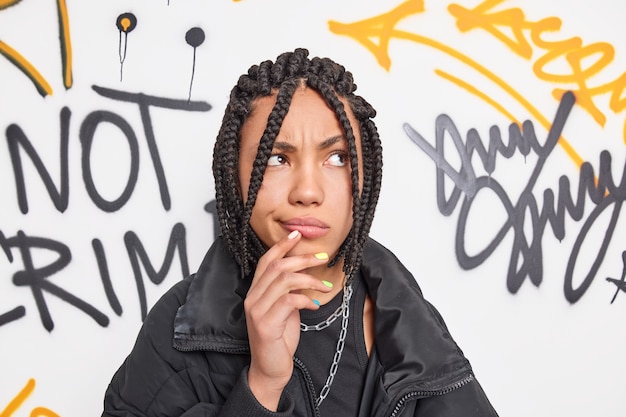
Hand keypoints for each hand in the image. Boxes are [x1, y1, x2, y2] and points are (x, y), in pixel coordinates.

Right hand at [245, 230, 332, 410]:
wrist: (270, 370)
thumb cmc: (279, 340)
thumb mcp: (285, 311)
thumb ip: (289, 292)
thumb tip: (305, 276)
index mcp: (255, 293)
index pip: (265, 261)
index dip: (281, 246)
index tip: (297, 234)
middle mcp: (252, 299)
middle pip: (277, 267)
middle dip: (302, 258)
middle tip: (323, 257)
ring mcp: (257, 311)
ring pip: (284, 281)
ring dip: (309, 279)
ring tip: (325, 286)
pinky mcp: (266, 325)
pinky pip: (289, 301)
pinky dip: (306, 299)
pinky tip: (315, 305)